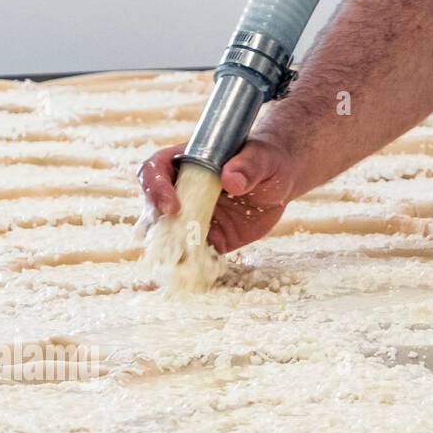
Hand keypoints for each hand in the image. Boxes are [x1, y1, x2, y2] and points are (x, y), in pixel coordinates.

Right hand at [137, 136, 295, 253]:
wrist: (278, 182)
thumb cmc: (267, 160)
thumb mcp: (261, 158)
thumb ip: (248, 166)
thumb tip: (231, 180)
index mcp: (186, 162)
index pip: (155, 170)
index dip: (156, 187)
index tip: (171, 205)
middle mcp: (181, 190)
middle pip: (154, 206)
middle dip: (157, 223)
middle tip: (173, 237)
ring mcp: (191, 216)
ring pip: (167, 234)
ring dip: (169, 249)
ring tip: (179, 262)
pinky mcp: (207, 238)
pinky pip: (192, 254)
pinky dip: (192, 265)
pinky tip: (198, 274)